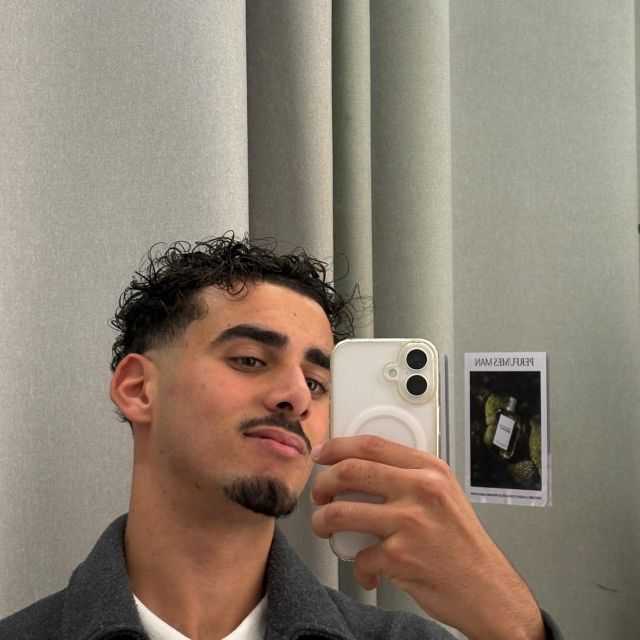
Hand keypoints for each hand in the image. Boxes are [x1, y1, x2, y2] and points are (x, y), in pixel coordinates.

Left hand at [310, 435, 544, 639]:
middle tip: (319, 495)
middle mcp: (420, 489)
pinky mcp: (400, 556)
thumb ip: (408, 477)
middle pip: (350, 472)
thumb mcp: (443, 494)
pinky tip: (369, 572)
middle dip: (323, 484)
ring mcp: (409, 522)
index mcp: (429, 470)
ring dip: (322, 522)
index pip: (371, 445)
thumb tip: (361, 468)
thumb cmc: (462, 543)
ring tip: (325, 528)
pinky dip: (358, 568)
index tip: (321, 454)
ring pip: (341, 513)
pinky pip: (359, 557)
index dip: (338, 446)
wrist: (488, 589)